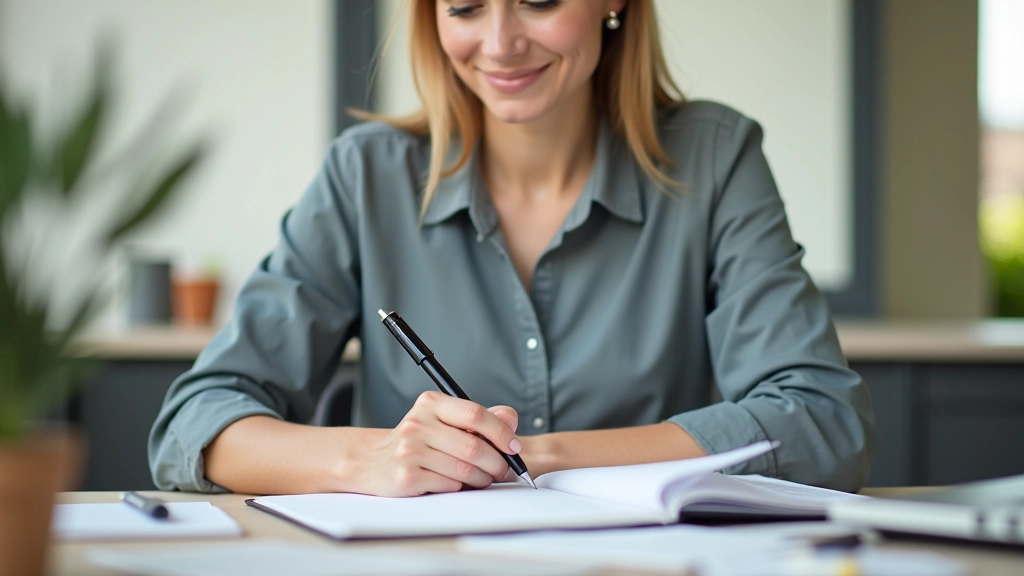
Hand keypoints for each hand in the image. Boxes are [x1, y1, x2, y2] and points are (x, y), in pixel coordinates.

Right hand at [351, 391, 521, 496]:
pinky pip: (450, 484)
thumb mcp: (443, 421)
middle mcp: (418, 423)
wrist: (373, 462)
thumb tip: (510, 417)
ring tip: (482, 478)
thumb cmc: (417, 441)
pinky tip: (455, 483)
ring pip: (465, 469)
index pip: (475, 414)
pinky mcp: (407, 475)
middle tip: (503, 469)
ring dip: (481, 478)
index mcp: (430, 403)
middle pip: (474, 446)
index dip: (501, 432)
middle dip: (497, 462)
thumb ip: (478, 419)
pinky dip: (461, 487)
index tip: (513, 446)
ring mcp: (410, 450)